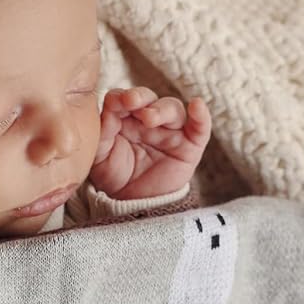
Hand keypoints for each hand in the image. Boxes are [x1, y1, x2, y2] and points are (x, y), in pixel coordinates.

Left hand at [89, 88, 210, 202]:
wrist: (131, 205)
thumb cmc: (115, 177)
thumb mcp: (101, 155)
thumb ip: (103, 131)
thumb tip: (110, 108)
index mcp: (126, 118)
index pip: (124, 98)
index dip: (120, 97)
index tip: (115, 103)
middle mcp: (148, 120)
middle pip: (149, 99)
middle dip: (141, 97)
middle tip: (131, 102)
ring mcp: (171, 131)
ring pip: (172, 109)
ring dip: (162, 110)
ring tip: (149, 118)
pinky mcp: (190, 146)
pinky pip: (200, 128)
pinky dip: (201, 116)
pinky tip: (197, 105)